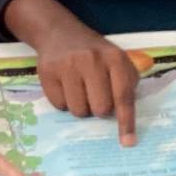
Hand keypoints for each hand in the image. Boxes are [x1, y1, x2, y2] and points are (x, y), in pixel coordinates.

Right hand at [32, 18, 140, 144]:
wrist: (59, 33)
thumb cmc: (95, 54)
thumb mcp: (116, 61)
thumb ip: (125, 85)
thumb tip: (124, 120)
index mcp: (115, 58)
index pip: (123, 96)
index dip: (126, 121)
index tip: (128, 142)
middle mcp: (91, 60)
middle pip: (100, 109)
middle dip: (99, 108)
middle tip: (95, 95)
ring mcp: (67, 66)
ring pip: (78, 111)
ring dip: (81, 106)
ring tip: (79, 89)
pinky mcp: (48, 73)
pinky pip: (59, 106)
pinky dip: (64, 102)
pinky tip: (64, 85)